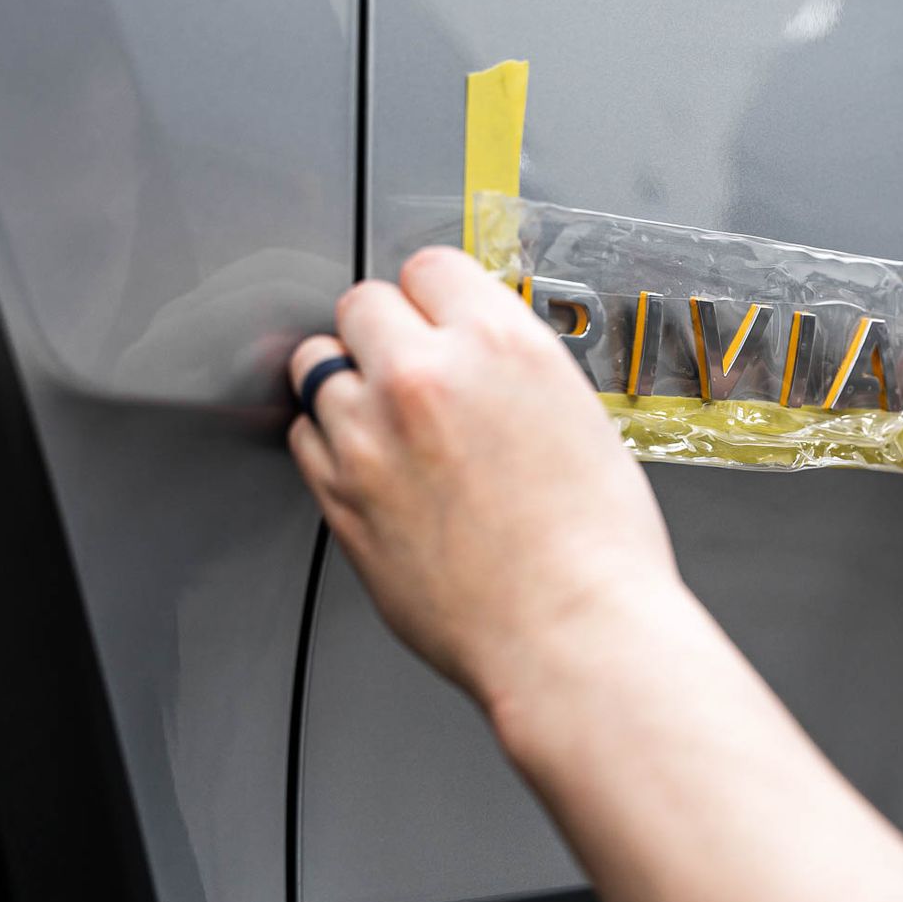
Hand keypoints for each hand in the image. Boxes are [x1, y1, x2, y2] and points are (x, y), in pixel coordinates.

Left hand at [287, 246, 678, 705]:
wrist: (571, 635)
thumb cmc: (596, 549)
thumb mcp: (579, 418)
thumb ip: (511, 372)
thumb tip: (476, 358)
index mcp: (501, 345)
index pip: (432, 266)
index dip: (438, 297)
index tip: (442, 318)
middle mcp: (426, 377)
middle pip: (363, 304)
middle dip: (387, 332)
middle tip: (416, 369)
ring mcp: (371, 436)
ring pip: (320, 366)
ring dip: (350, 383)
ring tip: (394, 421)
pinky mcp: (339, 495)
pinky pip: (306, 435)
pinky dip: (332, 441)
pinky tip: (377, 465)